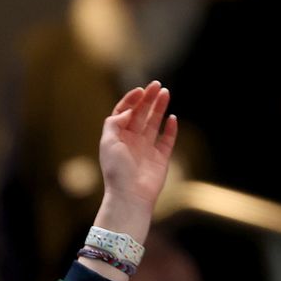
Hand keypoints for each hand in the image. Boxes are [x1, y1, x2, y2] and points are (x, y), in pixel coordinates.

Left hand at [96, 82, 177, 233]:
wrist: (130, 195)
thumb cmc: (116, 171)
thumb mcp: (108, 143)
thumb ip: (115, 123)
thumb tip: (128, 111)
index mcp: (117, 137)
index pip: (124, 112)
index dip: (131, 100)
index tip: (140, 90)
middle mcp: (132, 141)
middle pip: (140, 114)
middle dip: (148, 99)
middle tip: (157, 85)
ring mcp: (147, 149)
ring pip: (154, 123)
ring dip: (159, 108)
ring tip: (166, 93)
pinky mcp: (160, 158)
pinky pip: (167, 140)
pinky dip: (170, 129)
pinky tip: (172, 118)